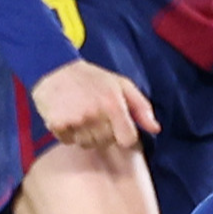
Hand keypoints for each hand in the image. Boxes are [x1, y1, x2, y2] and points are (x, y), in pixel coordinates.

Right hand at [31, 58, 159, 155]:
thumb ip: (142, 107)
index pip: (128, 140)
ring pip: (86, 144)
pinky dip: (67, 134)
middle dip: (104, 134)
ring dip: (85, 135)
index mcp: (114, 105)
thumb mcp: (123, 85)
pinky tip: (68, 118)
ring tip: (82, 117)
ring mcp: (75, 119)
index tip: (119, 127)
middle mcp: (95, 114)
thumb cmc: (93, 78)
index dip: (125, 136)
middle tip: (96, 116)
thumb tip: (156, 129)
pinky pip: (67, 141)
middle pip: (106, 143)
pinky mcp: (57, 123)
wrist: (56, 69)